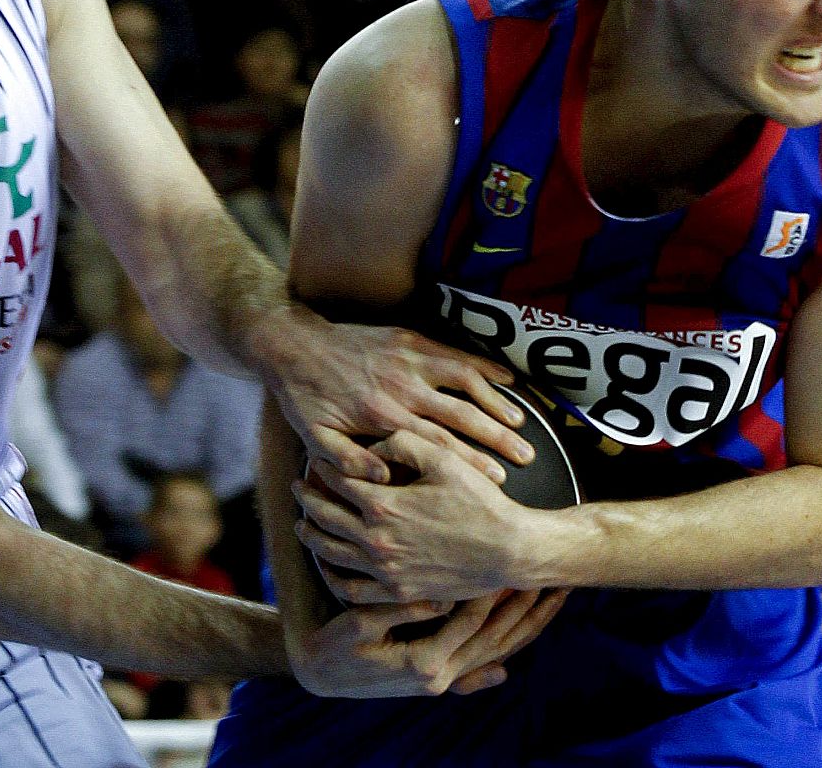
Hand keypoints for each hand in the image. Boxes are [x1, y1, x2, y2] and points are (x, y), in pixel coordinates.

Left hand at [255, 307, 532, 484]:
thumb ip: (349, 461)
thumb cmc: (305, 398)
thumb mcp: (316, 439)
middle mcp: (401, 389)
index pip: (437, 446)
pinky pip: (456, 352)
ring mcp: (409, 360)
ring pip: (465, 381)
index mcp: (382, 418)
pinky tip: (508, 379)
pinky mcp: (411, 339)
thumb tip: (384, 480)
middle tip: (527, 456)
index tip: (500, 481)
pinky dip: (484, 365)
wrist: (293, 344)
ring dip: (496, 402)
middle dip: (497, 437)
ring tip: (521, 423)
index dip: (471, 463)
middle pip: (461, 416)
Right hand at [292, 588, 562, 698]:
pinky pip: (485, 662)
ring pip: (497, 652)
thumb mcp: (363, 625)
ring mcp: (443, 682)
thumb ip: (404, 612)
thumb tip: (445, 599)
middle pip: (498, 640)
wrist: (321, 675)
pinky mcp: (440, 679)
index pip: (473, 623)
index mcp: (425, 664)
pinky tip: (528, 629)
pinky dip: (508, 646)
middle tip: (555, 580)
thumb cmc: (336, 645)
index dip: (495, 592)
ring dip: (527, 625)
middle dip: (526, 610)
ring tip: (554, 597)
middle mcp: (441, 678)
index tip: (517, 562)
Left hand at [293, 431, 548, 601]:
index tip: (315, 459)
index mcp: (384, 505)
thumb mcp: (445, 458)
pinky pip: (352, 589)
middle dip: (307, 499)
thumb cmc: (481, 501)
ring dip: (312, 536)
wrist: (510, 550)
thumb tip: (372, 446)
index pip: (338, 481)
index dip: (323, 467)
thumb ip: (403, 442)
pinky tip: (329, 565)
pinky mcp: (398, 592)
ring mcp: (386, 570)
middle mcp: (377, 540)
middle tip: (297, 487)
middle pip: (325, 517)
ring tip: (303, 524)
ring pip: (331, 554)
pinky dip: (333, 575)